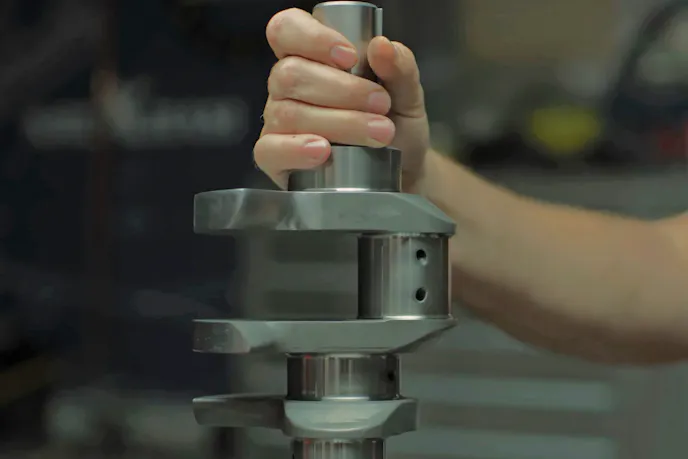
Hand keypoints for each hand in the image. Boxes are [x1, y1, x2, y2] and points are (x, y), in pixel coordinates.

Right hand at [254, 8, 430, 190]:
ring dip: (338, 122)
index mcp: (310, 58)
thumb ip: (400, 68)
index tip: (351, 57)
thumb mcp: (407, 94)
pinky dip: (297, 149)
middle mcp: (286, 88)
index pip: (287, 30)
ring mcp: (277, 123)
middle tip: (381, 105)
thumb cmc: (395, 125)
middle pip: (291, 74)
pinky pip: (270, 150)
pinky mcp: (276, 159)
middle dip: (342, 90)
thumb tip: (381, 46)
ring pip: (289, 113)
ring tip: (379, 134)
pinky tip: (324, 151)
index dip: (312, 38)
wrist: (402, 173)